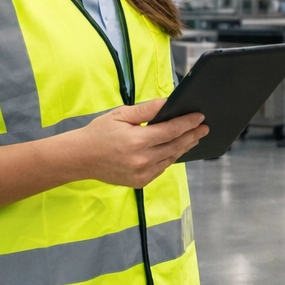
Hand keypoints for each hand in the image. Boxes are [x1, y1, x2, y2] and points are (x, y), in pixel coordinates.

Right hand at [68, 99, 208, 188]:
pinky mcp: (140, 182)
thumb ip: (146, 110)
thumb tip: (168, 103)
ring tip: (194, 137)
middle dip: (192, 135)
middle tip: (204, 127)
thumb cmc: (99, 133)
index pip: (171, 131)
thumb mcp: (121, 115)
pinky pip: (161, 168)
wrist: (80, 158)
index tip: (200, 117)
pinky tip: (176, 149)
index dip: (188, 123)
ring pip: (171, 159)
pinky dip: (170, 158)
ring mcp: (142, 173)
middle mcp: (142, 160)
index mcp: (137, 141)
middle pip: (175, 146)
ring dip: (184, 147)